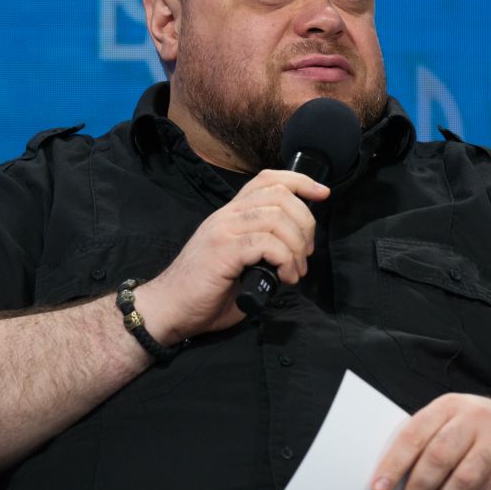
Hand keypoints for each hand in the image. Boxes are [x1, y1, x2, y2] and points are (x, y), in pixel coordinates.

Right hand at [139, 170, 328, 342]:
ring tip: (295, 271)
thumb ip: (262, 248)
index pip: (267, 179)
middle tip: (306, 253)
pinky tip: (284, 278)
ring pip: (277, 218)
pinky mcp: (224, 250)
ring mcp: (224, 230)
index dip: (300, 181)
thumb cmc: (204, 293)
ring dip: (297, 246)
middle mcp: (227, 215)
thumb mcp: (239, 263)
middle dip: (305, 222)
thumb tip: (296, 252)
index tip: (322, 194)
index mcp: (230, 214)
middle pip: (279, 195)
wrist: (168, 309)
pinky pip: (267, 243)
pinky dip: (285, 260)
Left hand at [369, 394, 490, 489]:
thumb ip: (426, 441)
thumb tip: (394, 478)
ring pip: (464, 479)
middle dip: (417, 488)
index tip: (380, 487)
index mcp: (449, 406)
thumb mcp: (452, 420)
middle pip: (439, 457)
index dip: (394, 463)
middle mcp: (474, 418)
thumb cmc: (480, 428)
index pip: (415, 433)